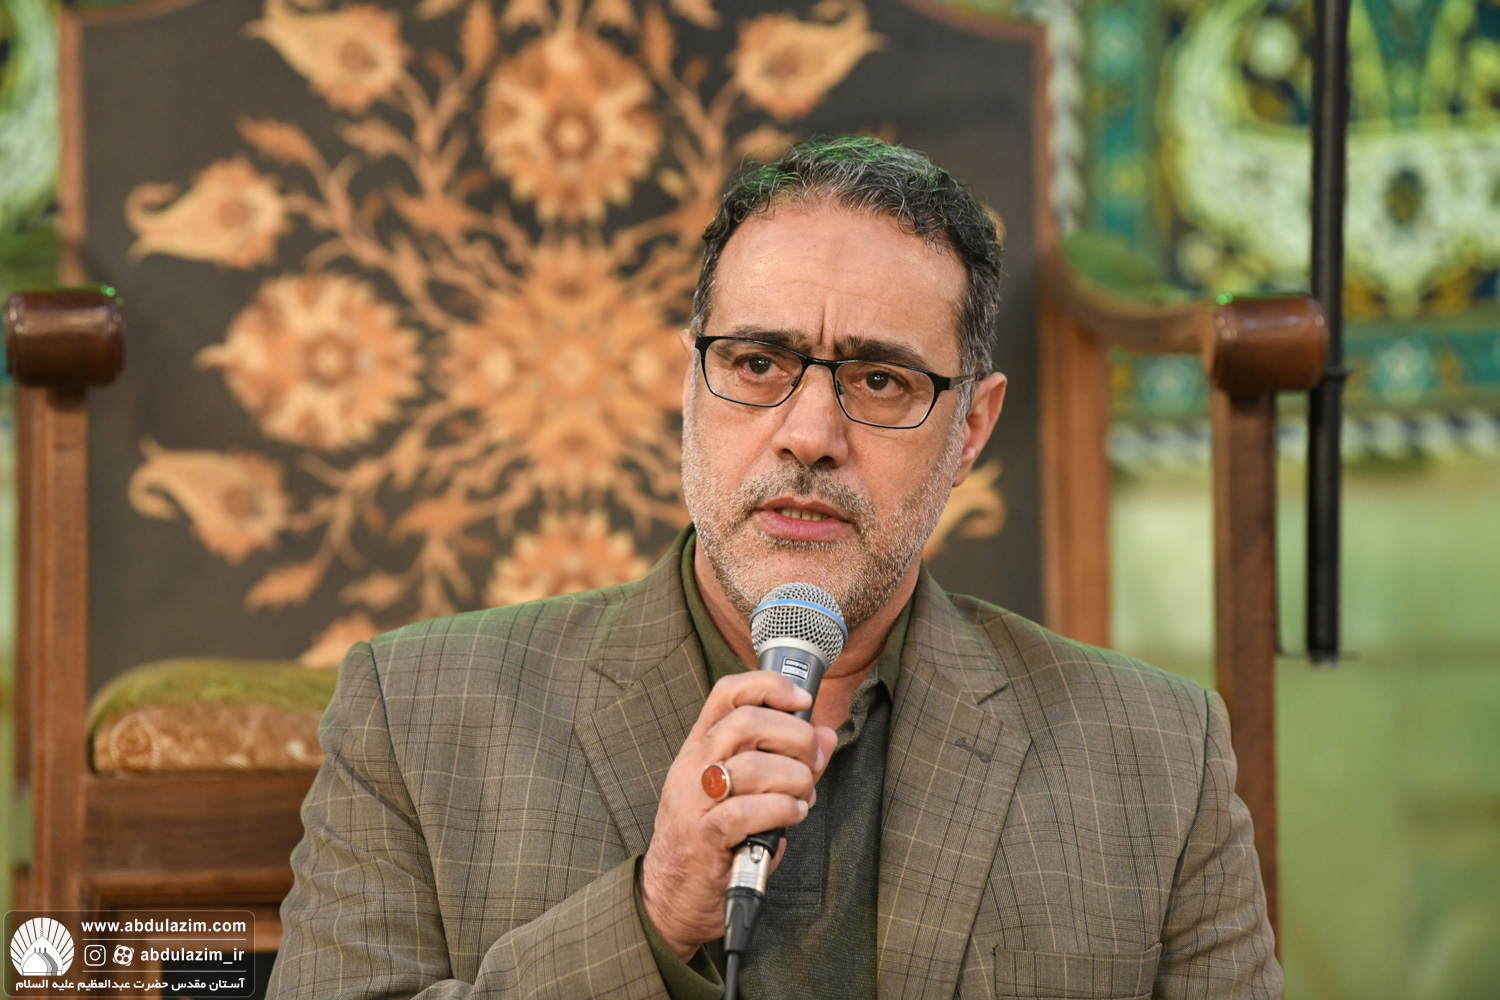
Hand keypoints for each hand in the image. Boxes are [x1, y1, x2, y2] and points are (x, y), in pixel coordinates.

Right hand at [639, 671, 837, 959]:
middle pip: (746, 723)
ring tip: (803, 796)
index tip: (803, 699)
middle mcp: (693, 766)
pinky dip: (782, 809)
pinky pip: (747, 811)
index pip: (728, 693)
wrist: (671, 894)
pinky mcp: (703, 837)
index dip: (769, 686)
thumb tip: (825, 736)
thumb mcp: (743, 790)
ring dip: (794, 780)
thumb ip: (786, 761)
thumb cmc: (713, 837)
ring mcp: (694, 801)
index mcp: (700, 745)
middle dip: (795, 737)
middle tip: (811, 761)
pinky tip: (793, 816)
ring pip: (752, 767)